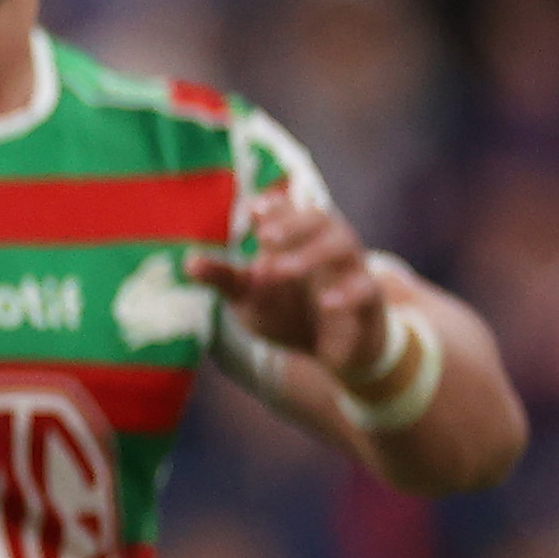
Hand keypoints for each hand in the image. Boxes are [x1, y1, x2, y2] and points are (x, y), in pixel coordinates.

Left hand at [188, 189, 390, 381]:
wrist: (330, 351)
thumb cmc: (287, 310)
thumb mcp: (250, 296)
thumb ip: (224, 278)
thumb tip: (187, 264)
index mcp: (296, 237)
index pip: (286, 210)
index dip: (272, 206)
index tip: (252, 208)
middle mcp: (326, 245)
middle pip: (318, 218)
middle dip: (291, 224)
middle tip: (263, 237)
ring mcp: (351, 269)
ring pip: (343, 245)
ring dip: (311, 254)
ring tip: (279, 271)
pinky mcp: (370, 299)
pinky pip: (366, 289)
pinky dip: (347, 295)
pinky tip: (326, 305)